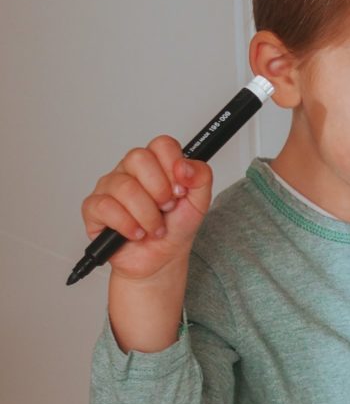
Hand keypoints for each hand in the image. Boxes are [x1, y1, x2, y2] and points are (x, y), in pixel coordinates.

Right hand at [81, 136, 212, 281]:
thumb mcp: (200, 202)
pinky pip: (106, 207)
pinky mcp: (94, 208)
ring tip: (154, 227)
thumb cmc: (176, 226)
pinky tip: (136, 233)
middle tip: (166, 207)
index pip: (161, 144)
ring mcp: (110, 187)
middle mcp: (131, 171)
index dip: (173, 165)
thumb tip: (185, 166)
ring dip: (147, 215)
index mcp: (156, 164)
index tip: (180, 189)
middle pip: (139, 158)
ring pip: (125, 187)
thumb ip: (201, 177)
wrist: (162, 259)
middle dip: (159, 190)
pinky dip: (127, 225)